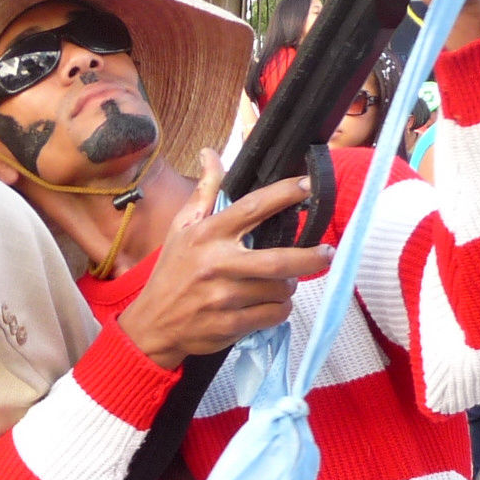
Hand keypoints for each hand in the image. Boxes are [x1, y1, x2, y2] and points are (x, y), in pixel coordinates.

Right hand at [114, 155, 331, 370]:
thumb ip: (203, 192)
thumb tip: (210, 154)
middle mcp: (217, 264)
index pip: (252, 208)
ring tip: (281, 283)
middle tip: (326, 253)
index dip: (284, 194)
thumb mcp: (180, 229)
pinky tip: (270, 304)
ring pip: (279, 290)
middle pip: (278, 260)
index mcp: (207, 235)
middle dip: (309, 257)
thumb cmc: (171, 273)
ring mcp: (224, 297)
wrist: (152, 326)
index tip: (308, 185)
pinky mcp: (230, 325)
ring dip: (288, 286)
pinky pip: (273, 315)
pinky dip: (279, 309)